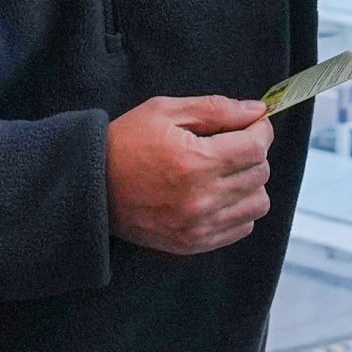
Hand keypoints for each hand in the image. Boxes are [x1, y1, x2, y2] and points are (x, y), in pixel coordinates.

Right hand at [108, 95, 274, 256]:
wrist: (91, 187)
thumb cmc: (125, 144)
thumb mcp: (165, 111)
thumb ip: (216, 109)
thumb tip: (256, 111)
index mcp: (195, 161)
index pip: (256, 147)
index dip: (260, 130)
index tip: (252, 124)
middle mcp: (201, 198)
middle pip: (260, 174)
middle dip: (253, 153)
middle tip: (231, 144)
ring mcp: (199, 225)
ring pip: (258, 203)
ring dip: (249, 183)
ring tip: (225, 171)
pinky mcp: (194, 243)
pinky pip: (242, 227)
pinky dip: (238, 209)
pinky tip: (217, 194)